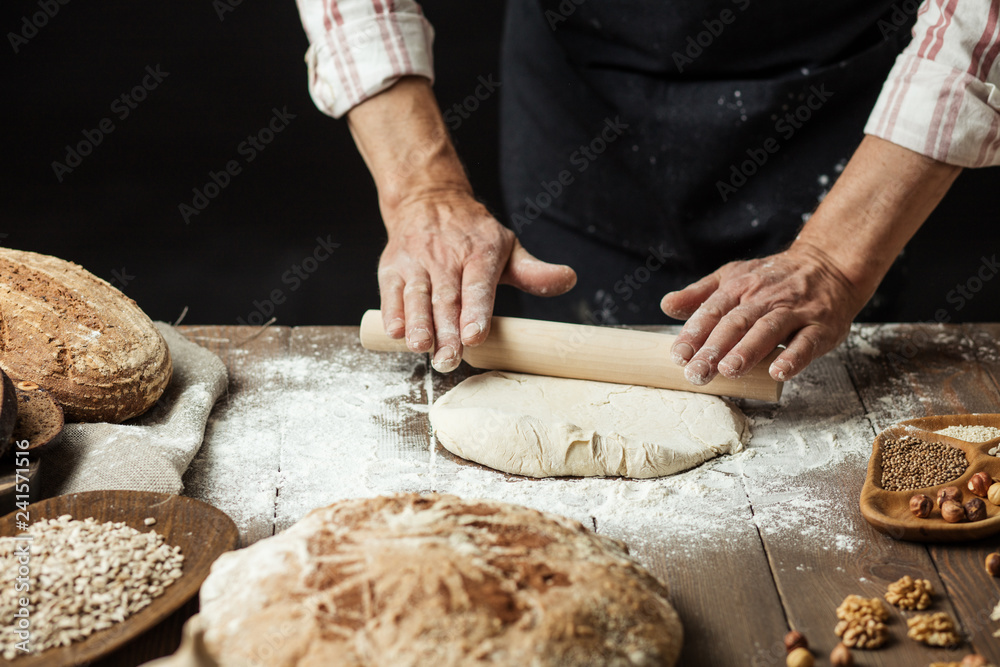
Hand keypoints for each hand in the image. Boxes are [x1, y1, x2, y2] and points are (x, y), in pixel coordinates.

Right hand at [378, 190, 576, 371]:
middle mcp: (446, 257)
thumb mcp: (507, 247)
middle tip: (449, 360)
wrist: (427, 200)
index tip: (474, 337)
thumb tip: (568, 279)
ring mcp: (417, 262)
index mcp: (480, 253)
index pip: (478, 285)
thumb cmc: (473, 235)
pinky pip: (390, 292)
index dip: (476, 311)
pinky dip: (392, 312)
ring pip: (417, 296)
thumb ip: (533, 272)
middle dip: (446, 331)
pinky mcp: (392, 267)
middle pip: (447, 298)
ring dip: (418, 324)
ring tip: (421, 348)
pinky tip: (395, 332)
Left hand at [660, 242, 865, 383]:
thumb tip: (667, 305)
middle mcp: (764, 298)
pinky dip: (793, 357)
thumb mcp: (733, 277)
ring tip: (728, 370)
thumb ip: (700, 294)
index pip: (712, 311)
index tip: (678, 355)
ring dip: (747, 350)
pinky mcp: (820, 326)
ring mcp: (794, 311)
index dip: (694, 333)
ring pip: (767, 330)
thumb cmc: (773, 279)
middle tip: (696, 373)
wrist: (828, 265)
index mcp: (738, 287)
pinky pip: (806, 342)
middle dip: (713, 349)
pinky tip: (778, 372)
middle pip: (735, 323)